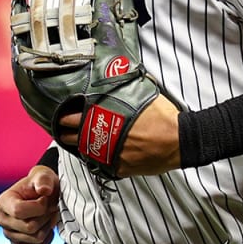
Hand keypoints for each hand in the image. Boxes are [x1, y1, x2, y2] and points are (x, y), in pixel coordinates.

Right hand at [0, 165, 59, 243]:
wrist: (44, 194)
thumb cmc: (42, 184)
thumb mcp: (44, 177)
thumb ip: (43, 180)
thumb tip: (44, 190)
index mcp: (3, 202)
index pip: (19, 212)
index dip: (39, 206)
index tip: (46, 197)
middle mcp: (1, 219)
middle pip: (30, 227)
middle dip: (45, 216)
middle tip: (50, 206)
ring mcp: (9, 234)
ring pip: (36, 238)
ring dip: (48, 225)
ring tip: (48, 214)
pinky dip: (49, 237)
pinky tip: (47, 224)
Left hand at [57, 94, 181, 176]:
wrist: (180, 140)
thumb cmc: (163, 116)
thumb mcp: (141, 94)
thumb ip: (123, 89)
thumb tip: (119, 75)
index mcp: (105, 116)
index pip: (73, 118)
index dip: (65, 117)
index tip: (63, 116)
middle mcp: (103, 137)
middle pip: (73, 136)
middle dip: (67, 133)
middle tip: (64, 130)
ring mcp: (110, 155)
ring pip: (85, 153)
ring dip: (81, 147)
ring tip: (78, 142)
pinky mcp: (120, 168)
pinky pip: (103, 164)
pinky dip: (101, 158)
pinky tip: (101, 154)